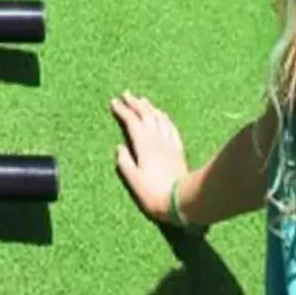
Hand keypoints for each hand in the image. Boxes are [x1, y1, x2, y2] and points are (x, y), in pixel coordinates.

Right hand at [110, 91, 187, 222]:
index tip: (114, 102)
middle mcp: (157, 140)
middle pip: (146, 115)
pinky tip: (162, 115)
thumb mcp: (133, 181)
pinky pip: (171, 127)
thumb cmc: (154, 194)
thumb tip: (120, 147)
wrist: (181, 200)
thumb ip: (125, 162)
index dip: (123, 111)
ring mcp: (169, 143)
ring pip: (159, 118)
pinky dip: (164, 118)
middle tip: (127, 94)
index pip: (132, 122)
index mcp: (144, 146)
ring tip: (142, 100)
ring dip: (150, 107)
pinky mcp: (178, 149)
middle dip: (135, 103)